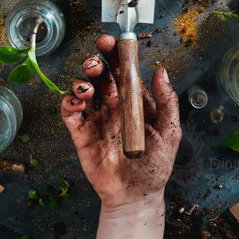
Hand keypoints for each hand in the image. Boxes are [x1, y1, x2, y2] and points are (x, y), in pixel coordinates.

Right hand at [61, 34, 180, 211]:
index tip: (112, 42)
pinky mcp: (81, 134)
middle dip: (96, 62)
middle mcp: (113, 105)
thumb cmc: (155, 166)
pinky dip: (69, 102)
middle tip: (96, 62)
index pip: (123, 70)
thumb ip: (167, 102)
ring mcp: (96, 118)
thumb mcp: (169, 132)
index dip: (116, 53)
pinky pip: (70, 113)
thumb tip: (161, 72)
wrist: (136, 197)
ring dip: (81, 81)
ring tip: (87, 87)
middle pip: (100, 75)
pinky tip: (76, 102)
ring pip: (83, 89)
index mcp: (133, 101)